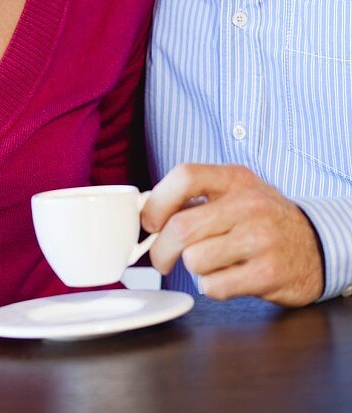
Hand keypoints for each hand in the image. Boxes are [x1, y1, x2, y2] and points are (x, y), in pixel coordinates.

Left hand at [142, 164, 324, 306]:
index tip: (149, 222)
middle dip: (161, 250)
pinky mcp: (269, 273)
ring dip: (194, 269)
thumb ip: (196, 198)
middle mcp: (248, 204)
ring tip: (212, 263)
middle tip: (161, 260)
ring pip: (195, 259)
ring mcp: (261, 238)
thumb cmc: (263, 220)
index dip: (158, 202)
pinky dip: (212, 287)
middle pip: (182, 227)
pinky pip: (214, 286)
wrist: (315, 245)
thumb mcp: (235, 193)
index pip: (185, 176)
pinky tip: (228, 277)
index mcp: (234, 178)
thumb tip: (147, 214)